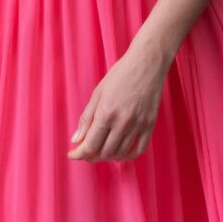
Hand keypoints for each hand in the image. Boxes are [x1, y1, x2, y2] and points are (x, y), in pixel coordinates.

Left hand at [67, 42, 172, 162]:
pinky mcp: (150, 125)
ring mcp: (138, 125)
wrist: (147, 64)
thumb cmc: (120, 74)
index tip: (72, 154)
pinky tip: (121, 152)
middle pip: (104, 153)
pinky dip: (128, 155)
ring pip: (121, 153)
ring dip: (108, 156)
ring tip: (101, 151)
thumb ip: (86, 118)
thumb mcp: (98, 93)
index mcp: (106, 113)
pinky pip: (139, 150)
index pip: (90, 145)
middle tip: (86, 151)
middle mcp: (122, 122)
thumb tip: (76, 139)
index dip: (79, 154)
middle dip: (91, 156)